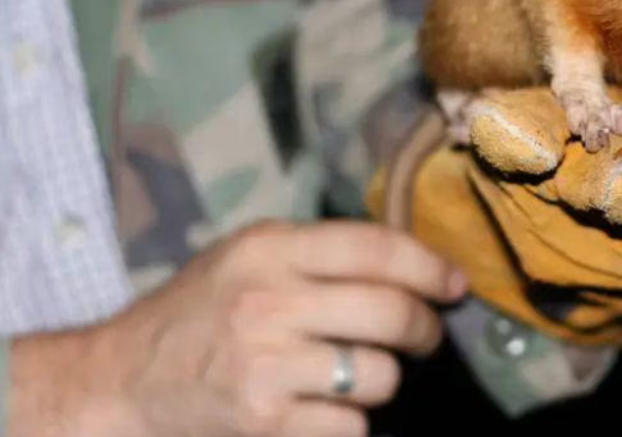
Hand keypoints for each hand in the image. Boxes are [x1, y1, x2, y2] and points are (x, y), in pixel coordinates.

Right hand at [7, 219, 467, 436]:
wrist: (120, 383)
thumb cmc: (198, 315)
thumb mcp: (247, 258)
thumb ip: (320, 254)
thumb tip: (417, 265)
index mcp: (269, 249)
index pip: (377, 248)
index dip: (430, 267)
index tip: (455, 285)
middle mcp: (268, 301)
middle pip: (392, 313)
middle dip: (424, 329)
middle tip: (423, 336)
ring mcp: (265, 365)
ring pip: (380, 375)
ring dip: (381, 380)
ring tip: (353, 374)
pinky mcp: (263, 422)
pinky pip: (351, 425)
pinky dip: (348, 422)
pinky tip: (322, 410)